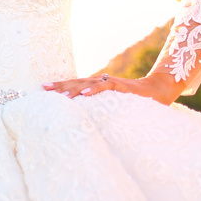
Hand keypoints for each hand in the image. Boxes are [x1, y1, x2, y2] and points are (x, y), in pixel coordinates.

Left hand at [41, 71, 179, 105]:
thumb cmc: (134, 100)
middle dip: (60, 85)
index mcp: (97, 86)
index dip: (59, 86)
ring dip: (74, 88)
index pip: (74, 85)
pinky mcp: (123, 87)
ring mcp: (111, 83)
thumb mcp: (112, 105)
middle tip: (44, 88)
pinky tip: (85, 93)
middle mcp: (101, 82)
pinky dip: (95, 89)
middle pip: (77, 82)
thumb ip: (99, 108)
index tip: (43, 89)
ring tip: (61, 95)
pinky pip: (107, 86)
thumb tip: (83, 119)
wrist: (157, 90)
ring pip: (89, 83)